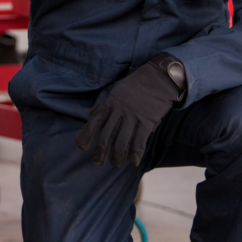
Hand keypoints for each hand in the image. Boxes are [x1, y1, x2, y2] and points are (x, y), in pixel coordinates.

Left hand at [74, 53, 186, 167]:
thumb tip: (91, 113)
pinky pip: (139, 141)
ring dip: (117, 157)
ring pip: (121, 142)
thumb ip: (104, 105)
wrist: (160, 78)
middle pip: (106, 136)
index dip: (86, 135)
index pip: (95, 121)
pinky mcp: (147, 122)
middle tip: (98, 163)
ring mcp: (133, 117)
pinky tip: (133, 162)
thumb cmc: (137, 85)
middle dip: (100, 152)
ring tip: (116, 164)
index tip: (81, 147)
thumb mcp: (117, 91)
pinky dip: (136, 154)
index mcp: (111, 103)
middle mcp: (119, 111)